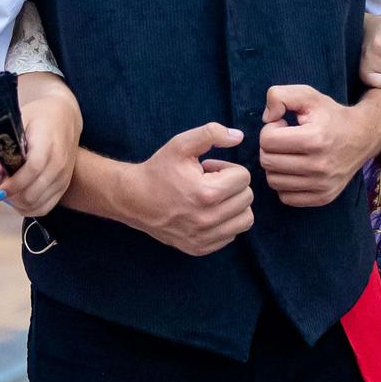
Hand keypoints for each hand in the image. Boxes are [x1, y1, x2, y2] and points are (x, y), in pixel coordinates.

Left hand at [0, 72, 80, 216]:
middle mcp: (59, 163)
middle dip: (11, 196)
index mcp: (48, 143)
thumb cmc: (39, 118)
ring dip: (18, 203)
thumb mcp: (17, 123)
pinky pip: (45, 207)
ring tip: (7, 191)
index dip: (14, 183)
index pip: (33, 169)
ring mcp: (64, 177)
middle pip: (34, 192)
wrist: (65, 118)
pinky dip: (28, 208)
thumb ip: (2, 148)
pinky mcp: (64, 185)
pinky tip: (17, 199)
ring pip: (38, 204)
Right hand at [126, 123, 254, 256]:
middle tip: (209, 182)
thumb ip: (211, 133)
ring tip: (213, 198)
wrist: (133, 200)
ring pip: (245, 219)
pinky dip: (225, 222)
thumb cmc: (158, 171)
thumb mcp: (181, 144)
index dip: (227, 168)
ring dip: (234, 205)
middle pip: (247, 198)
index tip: (208, 169)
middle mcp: (208, 219)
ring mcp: (204, 237)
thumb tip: (238, 137)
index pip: (244, 177)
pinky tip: (207, 212)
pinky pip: (232, 235)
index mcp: (207, 193)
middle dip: (231, 185)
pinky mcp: (200, 248)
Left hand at [259, 85, 376, 207]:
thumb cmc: (331, 115)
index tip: (283, 124)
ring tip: (290, 153)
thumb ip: (280, 96)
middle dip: (270, 147)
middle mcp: (319, 166)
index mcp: (314, 139)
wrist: (363, 136)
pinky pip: (286, 197)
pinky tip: (295, 169)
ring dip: (276, 166)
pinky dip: (285, 184)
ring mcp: (322, 185)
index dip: (270, 129)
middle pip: (267, 162)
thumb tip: (266, 118)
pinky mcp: (324, 197)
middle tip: (284, 139)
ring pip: (274, 181)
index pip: (267, 140)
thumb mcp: (308, 95)